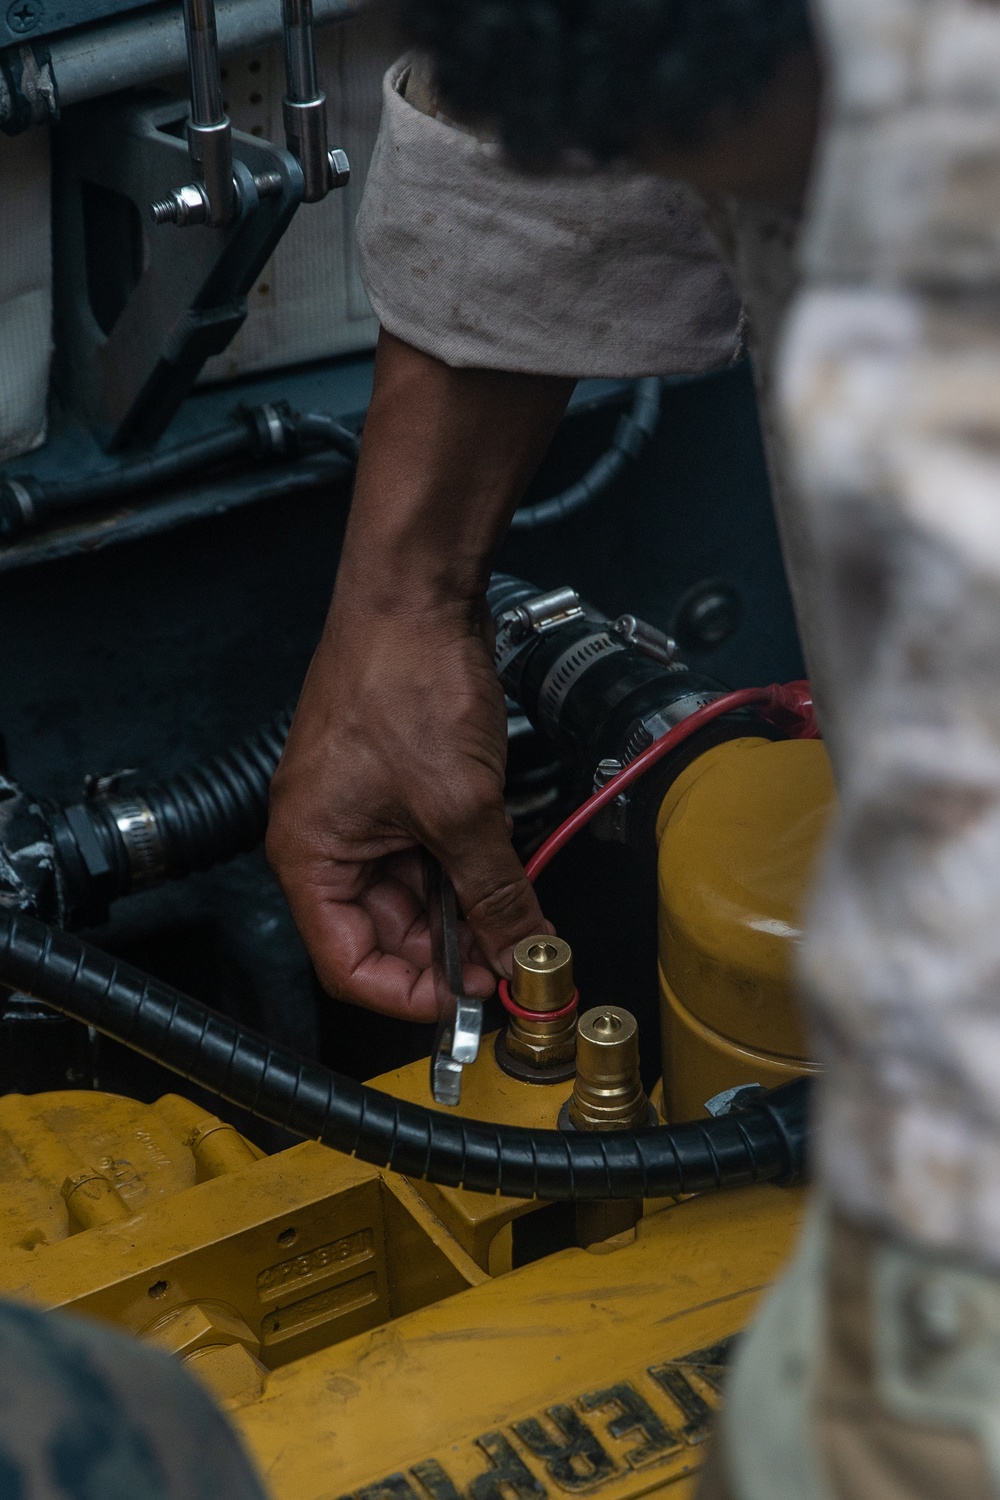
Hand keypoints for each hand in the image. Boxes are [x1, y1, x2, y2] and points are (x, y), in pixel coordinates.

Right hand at [266, 599, 549, 1018]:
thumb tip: (521, 954)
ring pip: (413, 892)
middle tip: (513, 959)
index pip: (348, 965)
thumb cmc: (405, 683)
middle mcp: (325, 840)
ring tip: (519, 915)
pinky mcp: (394, 787)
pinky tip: (507, 870)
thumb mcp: (461, 810)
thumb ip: (494, 892)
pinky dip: (467, 866)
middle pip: (384, 932)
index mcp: (309, 856)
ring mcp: (360, 812)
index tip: (468, 1001)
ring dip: (466, 908)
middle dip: (450, 950)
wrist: (416, 598)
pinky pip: (427, 849)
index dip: (410, 995)